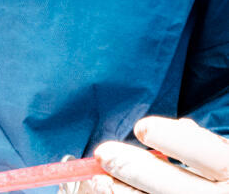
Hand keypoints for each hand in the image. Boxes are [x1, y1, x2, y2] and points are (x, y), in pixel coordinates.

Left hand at [92, 117, 228, 193]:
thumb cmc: (225, 176)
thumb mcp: (224, 157)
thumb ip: (205, 145)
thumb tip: (184, 127)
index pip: (207, 153)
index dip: (173, 140)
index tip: (140, 128)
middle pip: (176, 187)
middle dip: (136, 170)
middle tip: (103, 154)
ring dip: (125, 193)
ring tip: (99, 180)